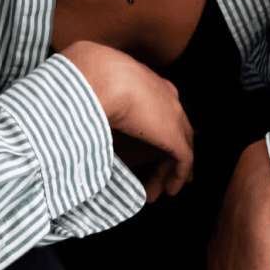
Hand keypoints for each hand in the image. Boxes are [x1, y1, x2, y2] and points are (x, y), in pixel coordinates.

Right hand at [60, 40, 193, 201]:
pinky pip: (184, 161)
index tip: (149, 151)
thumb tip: (85, 125)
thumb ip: (99, 106)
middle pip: (175, 131)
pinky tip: (169, 191)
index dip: (158, 133)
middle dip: (167, 156)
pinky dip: (178, 177)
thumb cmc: (85, 78)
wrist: (96, 77)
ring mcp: (174, 116)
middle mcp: (165, 97)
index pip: (161, 111)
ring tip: (156, 192)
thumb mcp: (93, 90)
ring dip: (168, 173)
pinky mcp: (175, 136)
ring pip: (180, 149)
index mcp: (146, 82)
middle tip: (156, 178)